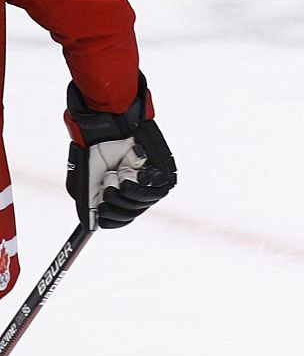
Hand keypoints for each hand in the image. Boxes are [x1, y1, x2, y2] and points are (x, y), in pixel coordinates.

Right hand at [65, 75, 175, 230]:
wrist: (105, 128)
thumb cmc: (95, 151)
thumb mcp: (86, 181)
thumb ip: (88, 204)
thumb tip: (92, 227)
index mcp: (121, 194)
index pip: (122, 219)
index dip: (112, 220)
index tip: (101, 214)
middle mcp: (138, 189)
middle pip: (131, 213)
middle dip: (114, 203)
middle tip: (106, 184)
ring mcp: (152, 181)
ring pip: (142, 203)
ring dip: (123, 193)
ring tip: (114, 175)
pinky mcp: (165, 172)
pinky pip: (156, 191)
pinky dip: (136, 186)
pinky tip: (126, 173)